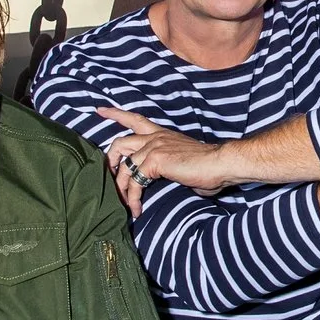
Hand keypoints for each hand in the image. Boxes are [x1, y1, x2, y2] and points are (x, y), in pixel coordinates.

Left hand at [100, 107, 232, 215]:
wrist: (220, 164)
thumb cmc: (208, 167)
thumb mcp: (182, 162)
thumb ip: (169, 167)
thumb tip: (170, 179)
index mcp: (161, 134)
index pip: (135, 119)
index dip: (115, 113)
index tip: (100, 110)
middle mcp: (155, 137)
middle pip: (119, 143)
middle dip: (109, 161)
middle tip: (108, 178)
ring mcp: (153, 147)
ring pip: (124, 166)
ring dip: (121, 187)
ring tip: (125, 204)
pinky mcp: (154, 160)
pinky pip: (134, 181)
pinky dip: (133, 197)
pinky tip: (137, 209)